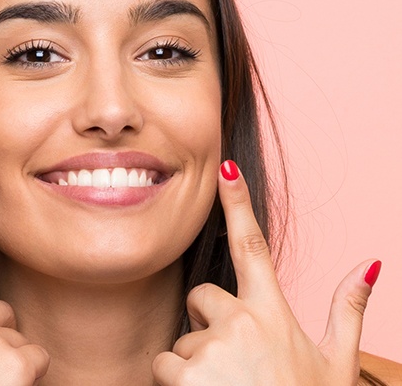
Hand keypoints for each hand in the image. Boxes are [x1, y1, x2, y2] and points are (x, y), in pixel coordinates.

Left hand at [152, 160, 379, 384]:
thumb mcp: (336, 364)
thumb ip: (348, 310)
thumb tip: (369, 264)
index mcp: (272, 312)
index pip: (252, 244)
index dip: (239, 203)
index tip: (227, 169)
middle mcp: (239, 322)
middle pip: (201, 299)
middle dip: (209, 323)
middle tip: (234, 362)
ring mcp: (211, 349)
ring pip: (182, 340)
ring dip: (195, 362)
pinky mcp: (185, 376)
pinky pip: (164, 364)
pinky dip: (177, 383)